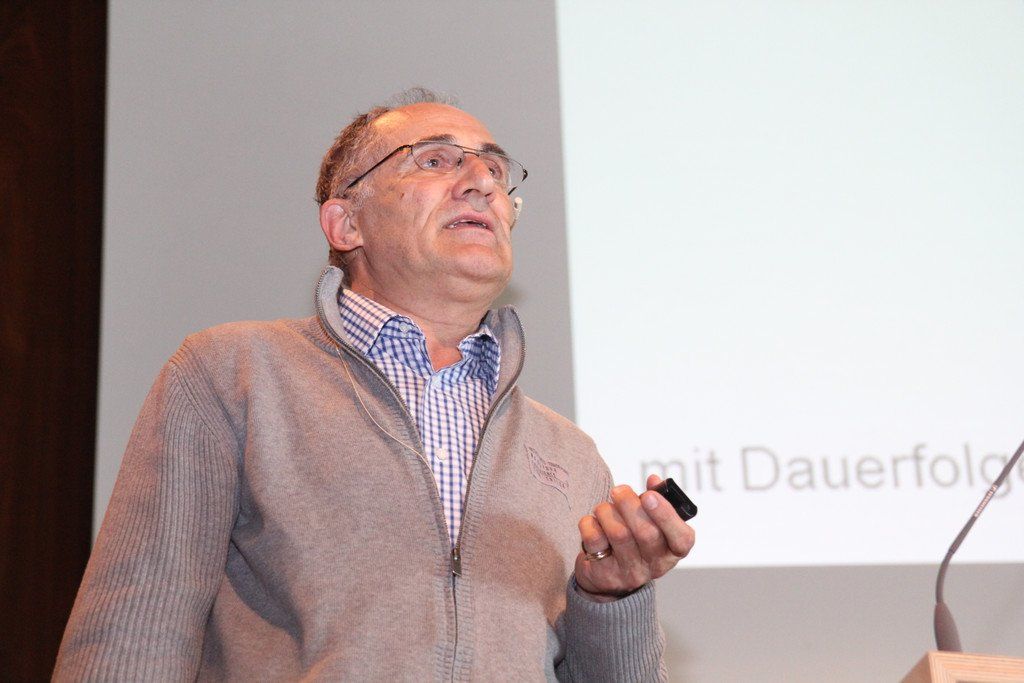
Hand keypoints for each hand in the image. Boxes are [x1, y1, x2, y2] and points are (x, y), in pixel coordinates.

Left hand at [575, 475, 694, 601]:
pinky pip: (594, 540)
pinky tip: (593, 522)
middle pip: (646, 533)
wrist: (607, 575)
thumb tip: (654, 480)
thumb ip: (655, 501)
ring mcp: (629, 572)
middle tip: (619, 491)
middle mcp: (655, 565)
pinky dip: (589, 523)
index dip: (666, 515)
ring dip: (607, 512)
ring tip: (604, 508)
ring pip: (619, 534)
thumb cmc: (633, 541)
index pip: (682, 539)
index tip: (649, 495)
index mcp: (673, 550)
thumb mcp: (650, 523)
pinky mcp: (604, 574)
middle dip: (629, 505)